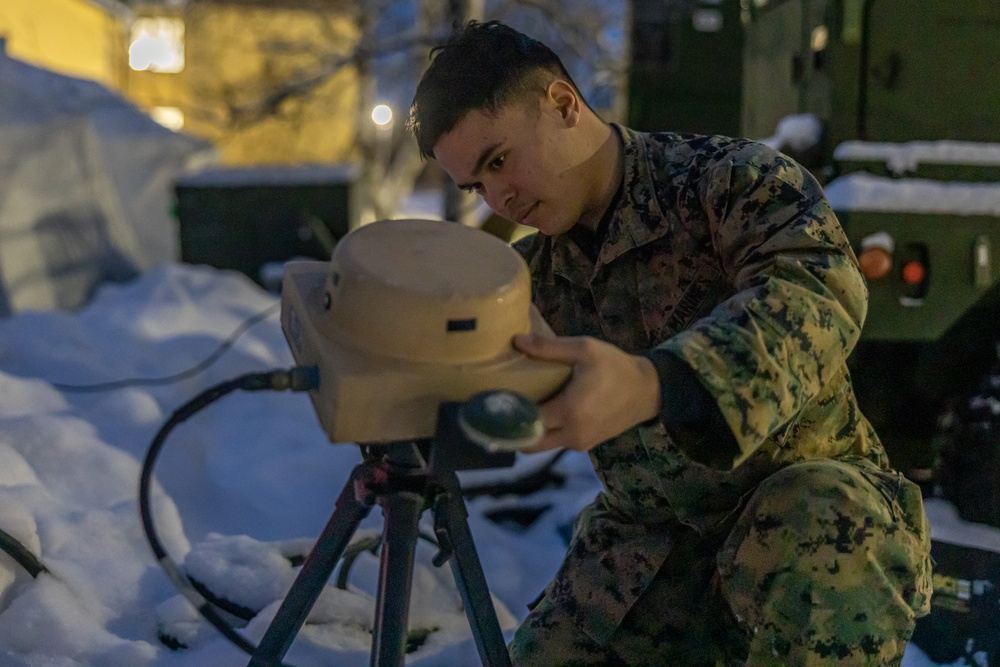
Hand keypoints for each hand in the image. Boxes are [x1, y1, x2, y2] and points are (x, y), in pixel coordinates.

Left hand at [513, 333, 660, 452]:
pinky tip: (543, 411)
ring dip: (530, 431)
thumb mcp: (584, 349)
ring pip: (543, 444)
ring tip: (521, 408)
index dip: (508, 413)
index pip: (526, 421)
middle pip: (530, 442)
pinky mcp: (586, 445)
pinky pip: (558, 442)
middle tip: (503, 408)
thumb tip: (516, 341)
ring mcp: (580, 443)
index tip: (494, 400)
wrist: (648, 390)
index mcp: (569, 411)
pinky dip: (547, 432)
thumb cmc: (615, 367)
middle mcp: (572, 434)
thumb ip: (549, 347)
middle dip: (513, 429)